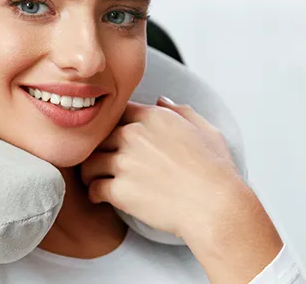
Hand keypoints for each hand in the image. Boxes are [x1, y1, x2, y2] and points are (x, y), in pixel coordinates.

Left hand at [80, 97, 282, 282]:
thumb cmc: (216, 171)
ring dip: (91, 172)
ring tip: (97, 180)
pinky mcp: (119, 189)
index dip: (114, 126)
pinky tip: (102, 198)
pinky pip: (93, 188)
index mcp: (153, 117)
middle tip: (101, 162)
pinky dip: (95, 194)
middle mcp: (134, 134)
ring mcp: (125, 161)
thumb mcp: (206, 131)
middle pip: (99, 136)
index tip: (115, 140)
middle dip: (100, 149)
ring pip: (90, 162)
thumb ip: (181, 112)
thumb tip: (161, 100)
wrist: (215, 206)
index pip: (118, 112)